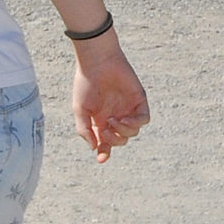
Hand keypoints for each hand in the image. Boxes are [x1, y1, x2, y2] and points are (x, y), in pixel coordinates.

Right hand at [71, 42, 149, 162]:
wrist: (98, 63)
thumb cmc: (86, 84)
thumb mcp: (80, 110)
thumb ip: (85, 130)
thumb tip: (94, 147)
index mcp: (100, 120)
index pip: (105, 141)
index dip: (104, 152)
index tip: (101, 159)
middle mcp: (115, 116)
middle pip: (120, 140)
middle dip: (113, 140)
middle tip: (104, 130)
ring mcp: (128, 109)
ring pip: (133, 133)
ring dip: (123, 132)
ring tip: (113, 120)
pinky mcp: (139, 101)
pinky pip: (143, 120)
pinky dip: (134, 124)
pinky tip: (124, 119)